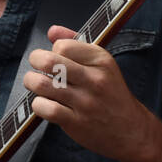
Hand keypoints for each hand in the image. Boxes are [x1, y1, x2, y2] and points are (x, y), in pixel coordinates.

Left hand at [25, 25, 154, 161]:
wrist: (131, 130)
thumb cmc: (112, 94)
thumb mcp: (102, 64)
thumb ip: (76, 43)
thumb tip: (52, 31)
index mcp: (101, 60)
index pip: (63, 45)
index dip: (53, 50)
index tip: (56, 57)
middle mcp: (94, 79)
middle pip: (49, 61)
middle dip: (35, 60)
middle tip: (36, 65)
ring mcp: (85, 102)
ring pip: (42, 84)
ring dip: (31, 82)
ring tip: (34, 83)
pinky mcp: (76, 122)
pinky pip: (45, 108)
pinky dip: (38, 104)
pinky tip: (43, 103)